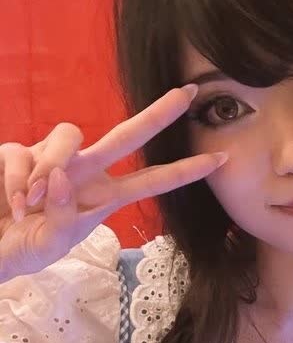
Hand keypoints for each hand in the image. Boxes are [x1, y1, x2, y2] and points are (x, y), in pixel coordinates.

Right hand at [0, 86, 227, 282]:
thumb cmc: (25, 249)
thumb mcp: (52, 243)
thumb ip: (63, 215)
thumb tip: (59, 177)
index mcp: (101, 197)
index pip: (150, 181)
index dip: (184, 172)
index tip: (220, 159)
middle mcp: (83, 172)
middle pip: (126, 136)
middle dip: (158, 114)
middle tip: (188, 93)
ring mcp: (51, 158)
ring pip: (69, 136)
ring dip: (50, 168)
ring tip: (28, 205)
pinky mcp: (17, 152)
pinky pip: (22, 156)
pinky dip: (17, 184)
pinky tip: (13, 205)